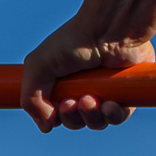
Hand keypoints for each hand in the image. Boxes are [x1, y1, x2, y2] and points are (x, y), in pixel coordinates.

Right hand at [21, 15, 148, 131]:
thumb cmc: (74, 42)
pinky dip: (112, 115)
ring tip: (90, 100)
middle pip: (74, 122)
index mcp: (60, 82)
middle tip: (72, 102)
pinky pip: (117, 116)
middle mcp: (82, 88)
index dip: (55, 117)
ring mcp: (104, 91)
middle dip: (71, 118)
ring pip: (96, 122)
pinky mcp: (125, 93)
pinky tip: (109, 104)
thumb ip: (30, 97)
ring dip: (91, 118)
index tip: (56, 107)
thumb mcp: (38, 65)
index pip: (55, 114)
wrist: (110, 29)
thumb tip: (45, 126)